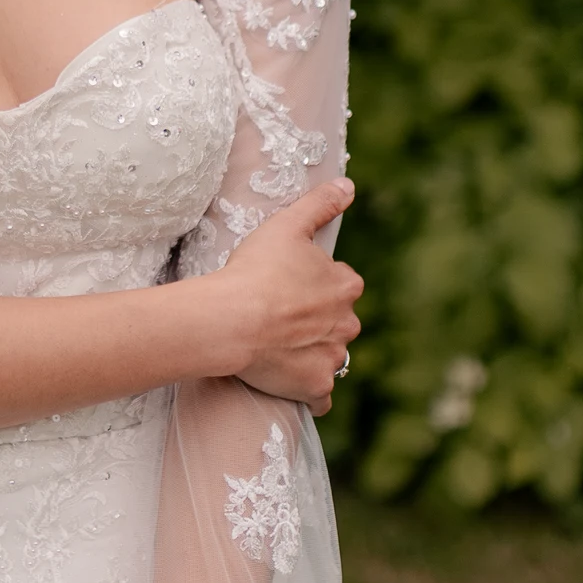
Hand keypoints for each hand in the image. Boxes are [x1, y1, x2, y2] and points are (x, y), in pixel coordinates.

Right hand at [184, 181, 361, 407]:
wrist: (233, 319)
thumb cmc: (256, 270)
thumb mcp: (287, 226)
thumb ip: (320, 204)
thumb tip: (349, 186)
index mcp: (345, 285)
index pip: (341, 284)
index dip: (315, 285)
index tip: (290, 287)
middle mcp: (348, 323)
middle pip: (338, 322)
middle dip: (317, 322)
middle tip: (282, 318)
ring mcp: (333, 357)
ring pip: (330, 356)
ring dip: (312, 354)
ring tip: (279, 348)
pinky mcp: (316, 386)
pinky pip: (320, 396)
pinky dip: (310, 392)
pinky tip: (293, 385)